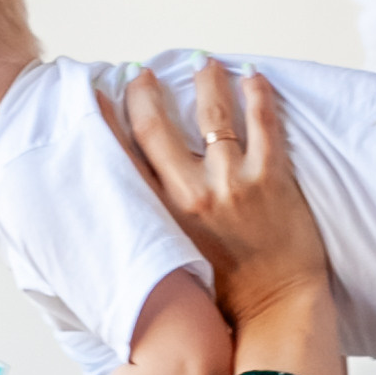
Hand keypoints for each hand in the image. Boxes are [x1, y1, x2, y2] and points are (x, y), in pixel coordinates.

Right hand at [114, 60, 329, 335]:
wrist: (276, 310)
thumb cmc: (227, 294)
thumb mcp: (173, 258)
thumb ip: (154, 226)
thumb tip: (139, 199)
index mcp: (162, 216)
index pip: (124, 156)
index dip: (108, 119)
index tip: (100, 94)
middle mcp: (191, 194)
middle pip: (157, 126)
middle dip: (147, 92)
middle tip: (145, 74)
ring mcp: (232, 182)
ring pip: (213, 113)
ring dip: (207, 82)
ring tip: (205, 64)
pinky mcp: (271, 178)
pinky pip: (263, 123)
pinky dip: (258, 95)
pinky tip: (254, 78)